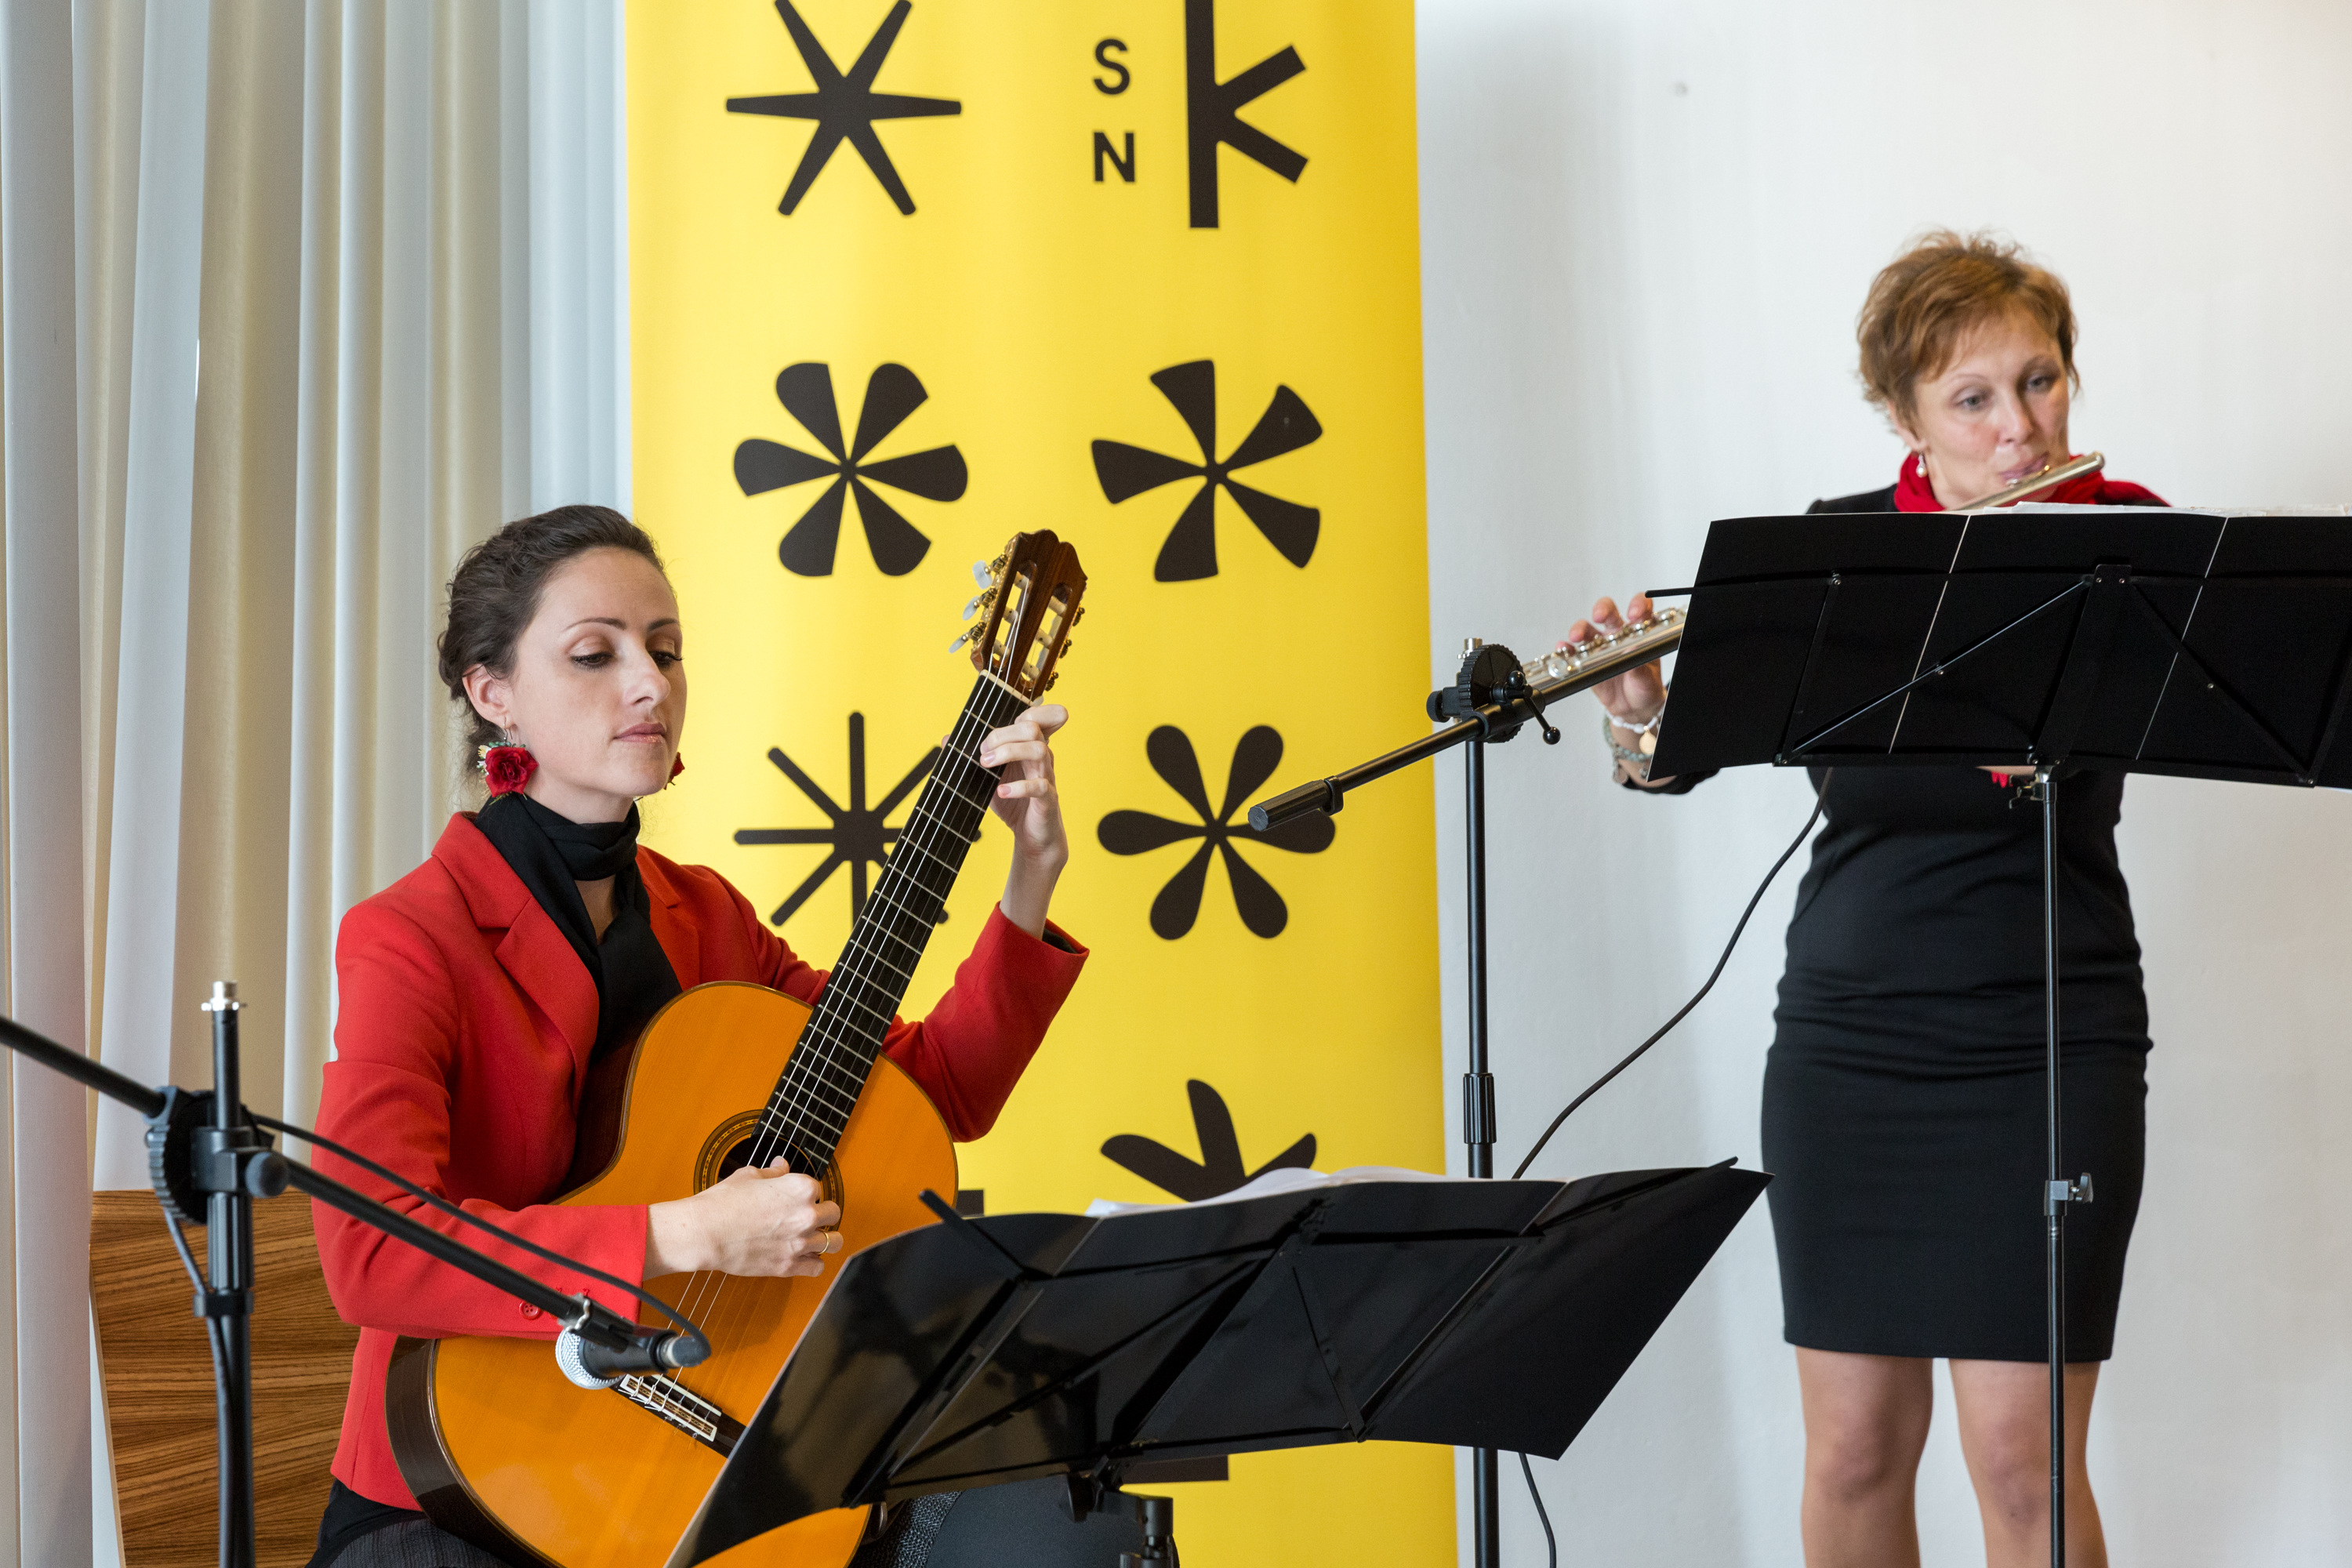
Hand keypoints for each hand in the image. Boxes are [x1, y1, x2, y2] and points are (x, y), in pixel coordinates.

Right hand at [644, 1160, 841, 1278]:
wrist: (705, 1232)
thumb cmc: (723, 1202)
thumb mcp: (749, 1176)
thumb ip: (773, 1173)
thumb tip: (782, 1165)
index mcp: (801, 1188)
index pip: (818, 1188)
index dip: (806, 1193)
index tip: (794, 1198)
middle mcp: (807, 1214)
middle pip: (833, 1213)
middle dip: (823, 1213)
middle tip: (809, 1216)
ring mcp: (800, 1242)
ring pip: (833, 1242)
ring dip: (825, 1238)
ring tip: (813, 1238)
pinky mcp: (789, 1265)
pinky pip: (818, 1267)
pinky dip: (813, 1262)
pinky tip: (804, 1257)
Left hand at [979, 704, 1067, 936]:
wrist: (1032, 837)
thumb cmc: (1013, 803)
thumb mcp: (987, 778)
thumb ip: (971, 757)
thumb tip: (946, 739)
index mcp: (1029, 747)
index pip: (1037, 716)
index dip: (1020, 712)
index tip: (990, 731)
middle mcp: (1041, 757)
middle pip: (1032, 728)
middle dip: (1002, 735)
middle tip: (982, 753)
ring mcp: (1046, 777)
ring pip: (1038, 750)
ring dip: (1008, 753)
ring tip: (986, 765)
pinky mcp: (1047, 799)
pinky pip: (1040, 786)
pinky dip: (1018, 787)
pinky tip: (1001, 792)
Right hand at [1560, 594, 1667, 723]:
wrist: (1633, 708)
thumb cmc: (1644, 688)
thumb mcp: (1647, 679)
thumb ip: (1641, 666)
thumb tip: (1633, 648)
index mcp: (1639, 633)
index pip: (1640, 609)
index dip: (1637, 605)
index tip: (1633, 614)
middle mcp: (1618, 634)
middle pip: (1608, 611)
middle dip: (1602, 609)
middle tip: (1599, 616)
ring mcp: (1600, 646)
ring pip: (1587, 628)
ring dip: (1579, 629)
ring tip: (1576, 637)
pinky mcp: (1587, 660)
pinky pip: (1573, 651)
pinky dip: (1566, 648)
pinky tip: (1563, 649)